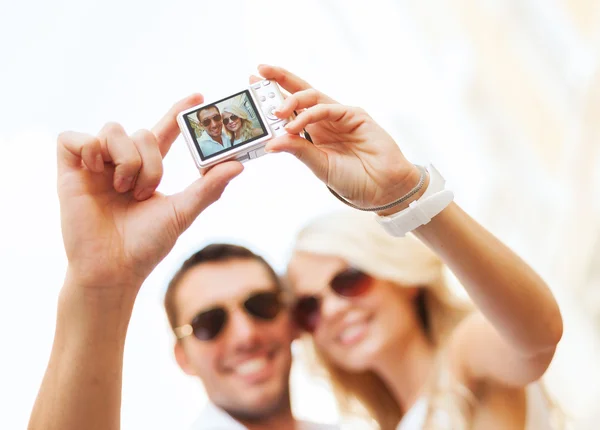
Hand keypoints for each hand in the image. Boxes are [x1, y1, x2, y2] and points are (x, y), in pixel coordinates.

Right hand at [57, 94, 242, 292]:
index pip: (163, 132)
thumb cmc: (146, 245)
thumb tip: (238, 165)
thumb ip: (208, 188)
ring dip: (126, 159)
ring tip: (123, 189)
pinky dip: (89, 149)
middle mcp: (120, 162)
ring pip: (113, 129)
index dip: (178, 112)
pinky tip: (96, 173)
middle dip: (150, 161)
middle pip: (141, 131)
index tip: (199, 97)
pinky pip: (75, 137)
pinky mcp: (69, 170)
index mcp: (146, 169)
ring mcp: (95, 165)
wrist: (113, 269)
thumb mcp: (182, 212)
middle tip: (143, 192)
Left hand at [255, 65, 422, 210]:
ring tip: (275, 113)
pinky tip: (294, 125)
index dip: (272, 97)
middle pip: (300, 92)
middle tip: (258, 72)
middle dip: (279, 79)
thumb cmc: (353, 180)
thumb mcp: (319, 166)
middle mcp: (325, 120)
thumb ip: (298, 151)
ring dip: (291, 101)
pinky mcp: (355, 115)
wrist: (382, 189)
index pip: (291, 108)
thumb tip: (270, 144)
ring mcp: (340, 116)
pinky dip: (308, 115)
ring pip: (312, 96)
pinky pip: (327, 109)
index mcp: (314, 132)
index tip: (251, 87)